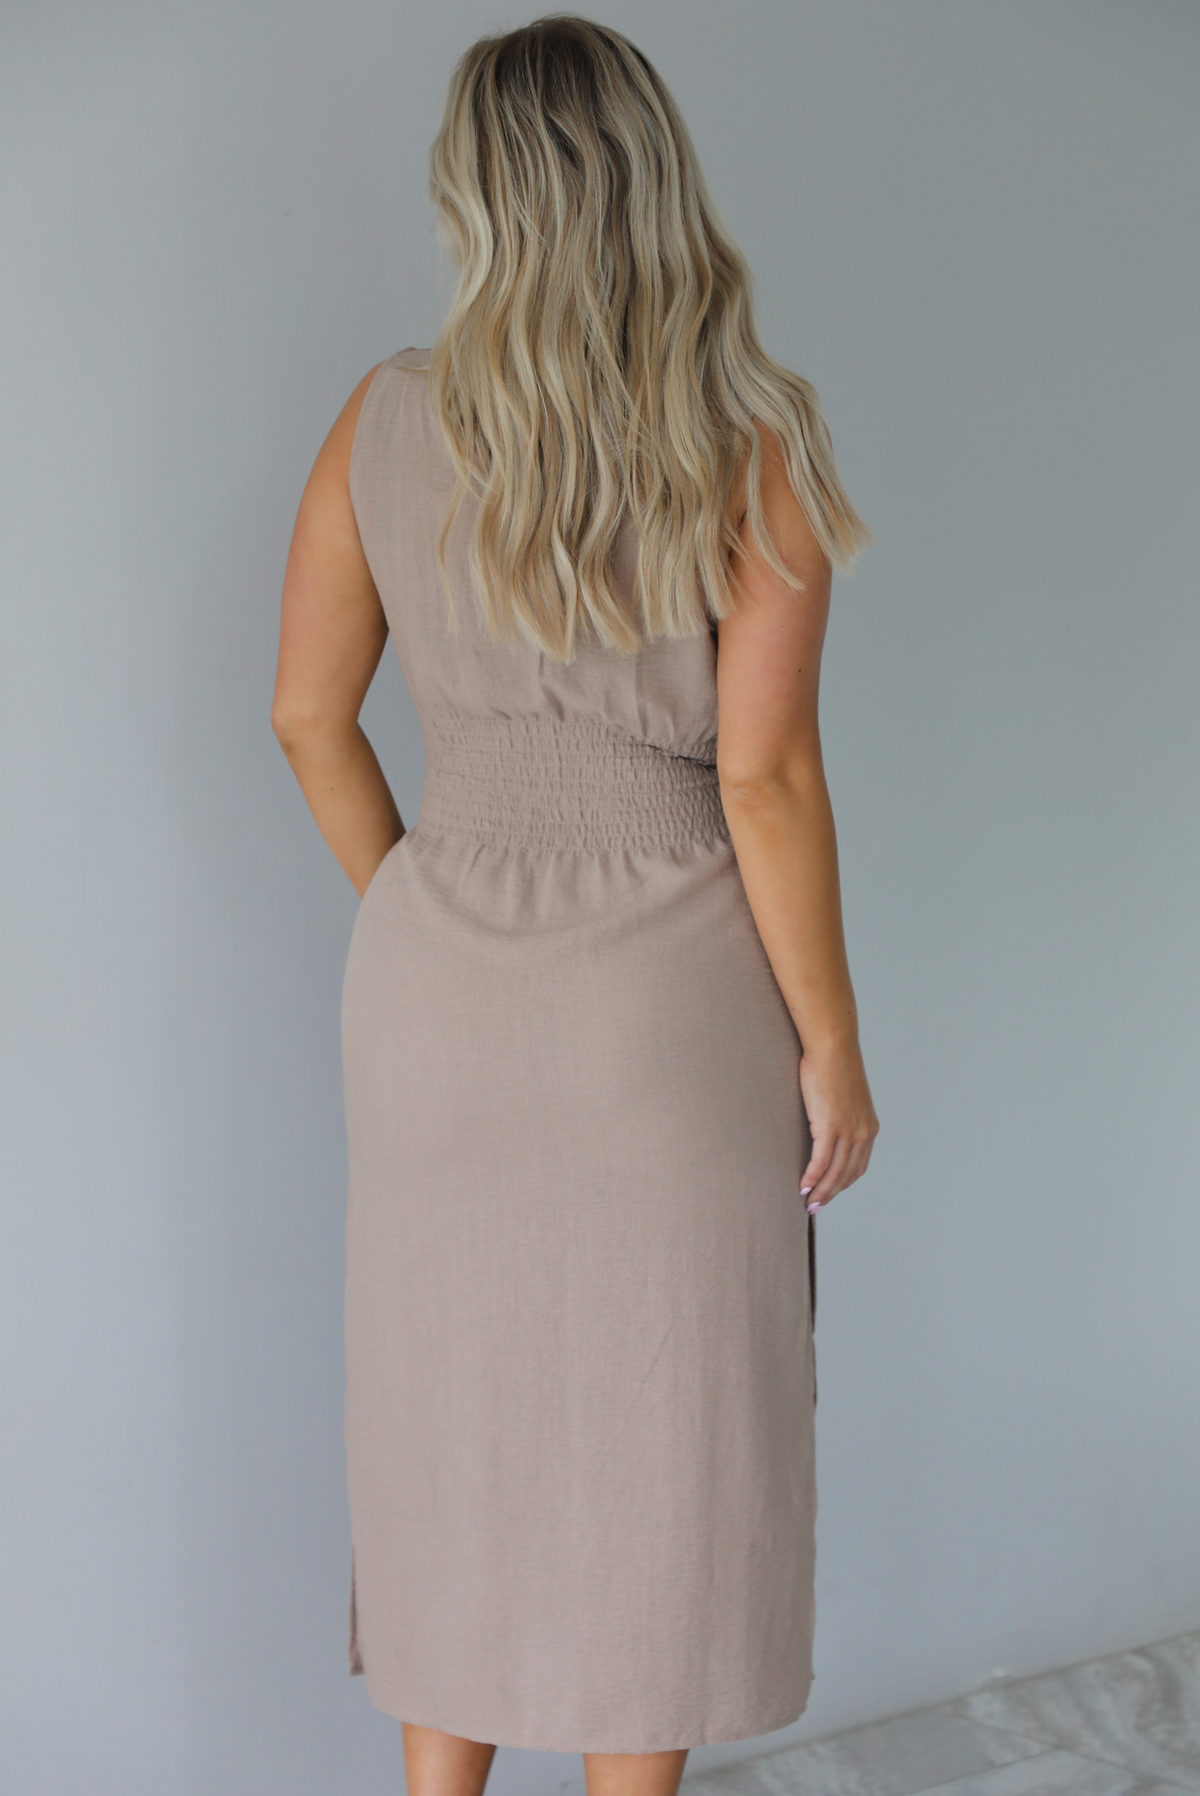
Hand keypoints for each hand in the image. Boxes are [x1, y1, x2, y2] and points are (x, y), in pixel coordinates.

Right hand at [798, 1042, 878, 1213]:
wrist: (833, 1047)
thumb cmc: (834, 1065)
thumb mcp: (844, 1095)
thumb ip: (840, 1113)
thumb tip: (825, 1121)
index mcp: (869, 1127)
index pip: (858, 1166)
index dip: (843, 1183)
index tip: (829, 1193)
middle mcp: (863, 1133)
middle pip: (847, 1174)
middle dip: (831, 1194)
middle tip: (815, 1206)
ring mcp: (849, 1131)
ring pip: (835, 1172)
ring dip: (821, 1192)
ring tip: (807, 1202)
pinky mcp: (831, 1126)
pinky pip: (821, 1161)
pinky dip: (812, 1177)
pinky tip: (803, 1186)